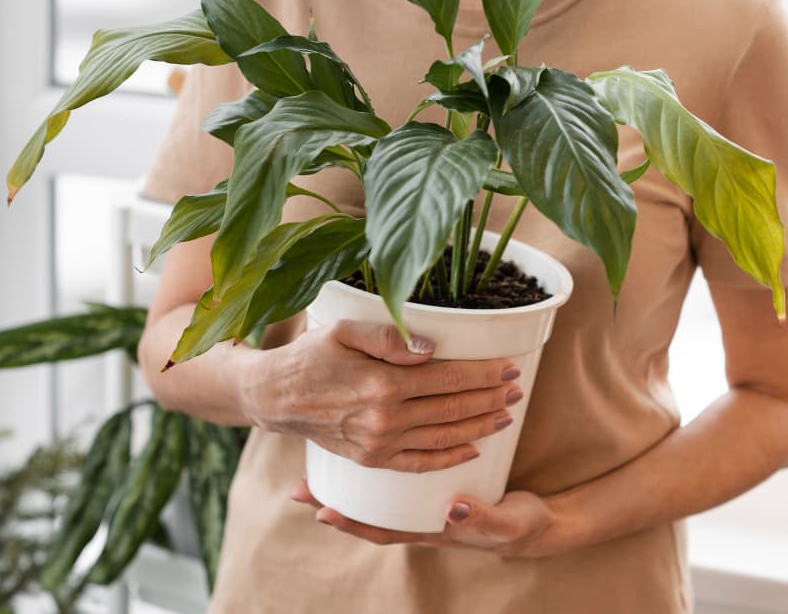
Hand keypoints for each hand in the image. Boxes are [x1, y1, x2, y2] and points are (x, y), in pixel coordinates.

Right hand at [238, 319, 522, 472]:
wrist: (276, 397)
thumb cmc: (309, 356)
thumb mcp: (342, 331)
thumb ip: (387, 338)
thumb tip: (431, 348)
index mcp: (383, 385)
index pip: (448, 378)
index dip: (482, 373)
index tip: (508, 366)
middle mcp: (385, 419)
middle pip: (453, 409)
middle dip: (490, 398)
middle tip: (517, 388)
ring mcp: (379, 444)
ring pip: (444, 437)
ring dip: (480, 426)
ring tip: (506, 414)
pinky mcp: (372, 459)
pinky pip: (420, 463)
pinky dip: (450, 458)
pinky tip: (473, 449)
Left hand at [291, 479, 564, 557]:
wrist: (539, 521)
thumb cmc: (520, 525)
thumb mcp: (507, 524)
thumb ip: (483, 518)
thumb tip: (453, 509)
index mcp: (431, 530)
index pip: (383, 530)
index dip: (352, 523)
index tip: (319, 514)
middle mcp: (419, 518)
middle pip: (369, 512)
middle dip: (334, 500)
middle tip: (297, 489)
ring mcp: (423, 502)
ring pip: (377, 495)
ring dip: (346, 481)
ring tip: (310, 466)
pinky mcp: (434, 481)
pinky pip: (398, 474)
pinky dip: (376, 465)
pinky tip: (359, 444)